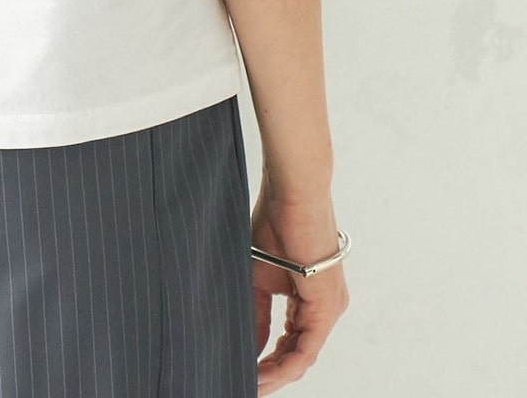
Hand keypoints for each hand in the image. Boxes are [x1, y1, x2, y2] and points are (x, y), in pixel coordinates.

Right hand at [250, 180, 349, 394]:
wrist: (293, 195)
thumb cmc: (276, 223)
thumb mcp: (259, 276)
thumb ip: (257, 313)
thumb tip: (250, 345)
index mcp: (309, 298)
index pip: (290, 340)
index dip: (267, 359)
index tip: (245, 369)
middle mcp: (324, 308)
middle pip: (298, 353)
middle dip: (271, 373)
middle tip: (247, 384)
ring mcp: (328, 308)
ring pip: (303, 355)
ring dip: (277, 374)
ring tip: (252, 383)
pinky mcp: (326, 306)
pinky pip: (307, 347)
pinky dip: (285, 364)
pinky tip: (264, 372)